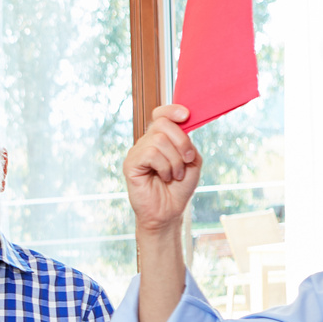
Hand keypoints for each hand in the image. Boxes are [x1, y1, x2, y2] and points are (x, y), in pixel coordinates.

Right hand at [124, 104, 201, 233]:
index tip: (186, 115)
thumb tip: (182, 124)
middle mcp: (147, 142)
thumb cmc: (179, 187)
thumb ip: (187, 141)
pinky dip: (164, 166)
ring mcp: (137, 152)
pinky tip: (164, 177)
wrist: (169, 211)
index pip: (161, 114)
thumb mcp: (191, 160)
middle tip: (187, 161)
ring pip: (158, 140)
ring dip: (174, 160)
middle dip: (181, 142)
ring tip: (175, 175)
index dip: (172, 110)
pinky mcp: (131, 164)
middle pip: (163, 124)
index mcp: (161, 139)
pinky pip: (151, 154)